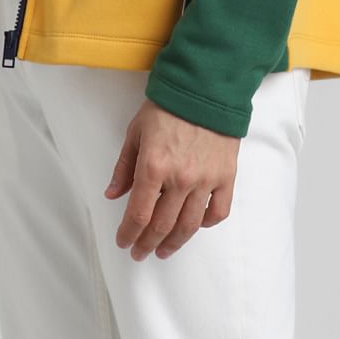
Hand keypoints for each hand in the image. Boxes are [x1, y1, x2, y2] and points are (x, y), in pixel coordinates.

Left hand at [104, 97, 238, 259]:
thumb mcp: (136, 131)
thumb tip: (113, 194)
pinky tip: (195, 226)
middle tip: (140, 252)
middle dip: (147, 244)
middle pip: (162, 226)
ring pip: (189, 225)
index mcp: (153, 166)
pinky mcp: (226, 176)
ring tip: (164, 250)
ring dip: (174, 243)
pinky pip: (218, 211)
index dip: (129, 234)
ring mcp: (205, 179)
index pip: (138, 215)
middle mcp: (180, 179)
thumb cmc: (168, 105)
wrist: (205, 87)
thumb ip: (124, 166)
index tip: (124, 242)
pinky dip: (206, 224)